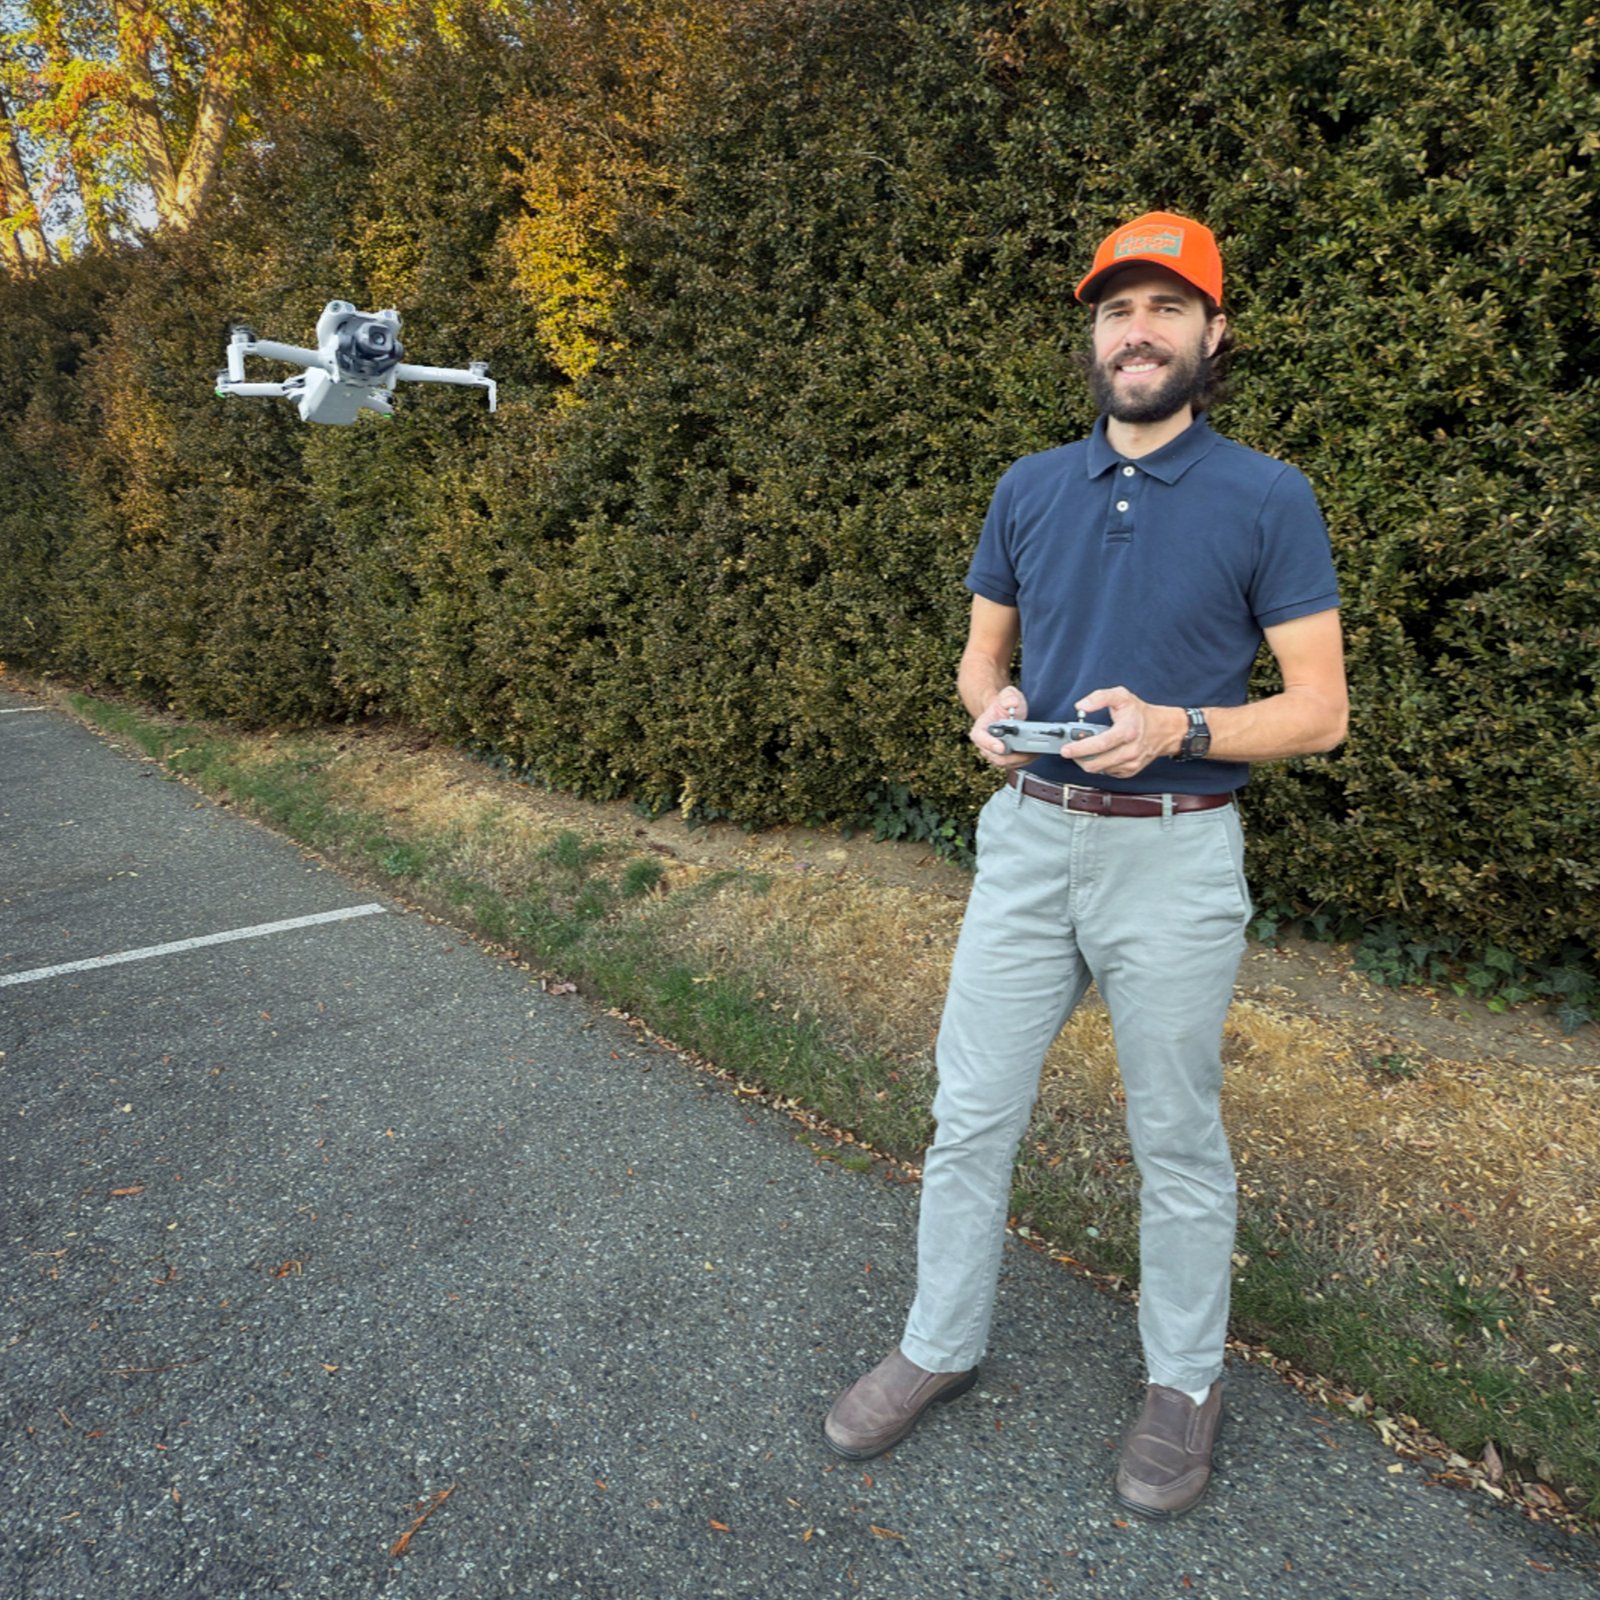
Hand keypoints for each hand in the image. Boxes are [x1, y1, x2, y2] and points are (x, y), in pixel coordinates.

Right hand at [969, 686, 1035, 769]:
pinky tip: (1035, 753)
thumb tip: (1012, 703)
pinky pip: (1014, 764)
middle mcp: (985, 745)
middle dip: (1013, 755)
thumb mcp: (1007, 695)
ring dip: (1022, 759)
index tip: (1002, 746)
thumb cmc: (1004, 706)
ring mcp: (994, 754)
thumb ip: (1008, 697)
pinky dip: (1025, 760)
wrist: (1005, 713)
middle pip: (996, 757)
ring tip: (1035, 751)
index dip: (990, 744)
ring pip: (1007, 763)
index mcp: (980, 730)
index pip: (981, 739)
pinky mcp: (1005, 759)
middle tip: (1028, 750)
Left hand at [1069, 687, 1185, 778]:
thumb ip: (1100, 697)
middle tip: (1070, 751)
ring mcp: (1131, 763)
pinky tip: (1100, 754)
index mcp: (1127, 731)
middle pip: (1097, 763)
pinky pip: (1108, 772)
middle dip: (1079, 758)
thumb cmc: (1141, 713)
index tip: (1066, 749)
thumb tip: (1081, 706)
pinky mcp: (1130, 771)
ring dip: (1088, 762)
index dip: (1080, 748)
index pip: (1100, 744)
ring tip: (1084, 750)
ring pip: (1100, 770)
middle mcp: (1130, 750)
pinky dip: (1100, 765)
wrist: (1165, 730)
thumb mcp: (1122, 696)